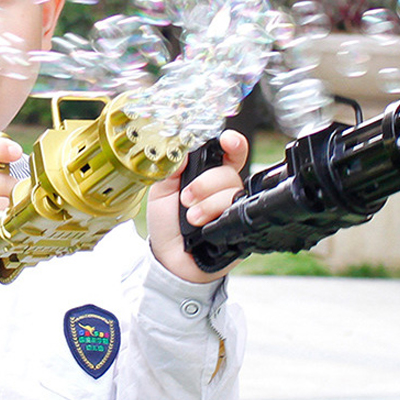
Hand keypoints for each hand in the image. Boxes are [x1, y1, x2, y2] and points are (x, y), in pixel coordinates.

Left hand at [147, 130, 247, 283]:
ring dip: (207, 204)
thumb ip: (170, 168)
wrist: (169, 258)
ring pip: (232, 191)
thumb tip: (181, 148)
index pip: (228, 152)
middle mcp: (222, 188)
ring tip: (191, 218)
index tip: (227, 141)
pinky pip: (236, 213)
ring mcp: (232, 207)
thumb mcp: (161, 190)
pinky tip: (202, 225)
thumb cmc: (166, 223)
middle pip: (229, 172)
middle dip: (206, 183)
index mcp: (206, 173)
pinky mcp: (239, 226)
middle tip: (186, 198)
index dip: (233, 143)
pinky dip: (215, 216)